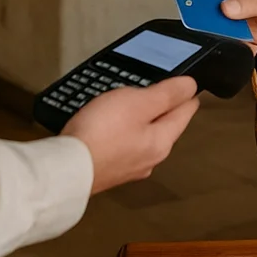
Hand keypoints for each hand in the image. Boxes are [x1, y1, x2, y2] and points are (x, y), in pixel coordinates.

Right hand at [62, 76, 199, 193]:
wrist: (65, 169)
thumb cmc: (103, 132)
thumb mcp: (137, 103)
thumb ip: (166, 94)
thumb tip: (191, 87)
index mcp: (162, 142)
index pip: (185, 113)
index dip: (187, 95)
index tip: (189, 86)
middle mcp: (150, 159)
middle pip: (165, 128)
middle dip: (164, 109)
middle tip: (162, 91)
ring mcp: (128, 168)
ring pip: (143, 138)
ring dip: (141, 121)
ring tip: (135, 106)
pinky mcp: (107, 170)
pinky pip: (123, 146)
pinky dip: (123, 133)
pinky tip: (113, 128)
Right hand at [201, 0, 256, 94]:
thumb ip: (252, 4)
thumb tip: (228, 7)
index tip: (212, 2)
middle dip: (209, 8)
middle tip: (214, 20)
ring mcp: (223, 1)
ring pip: (206, 11)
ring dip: (213, 22)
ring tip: (229, 30)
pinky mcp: (221, 18)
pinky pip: (211, 25)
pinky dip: (219, 33)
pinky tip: (232, 36)